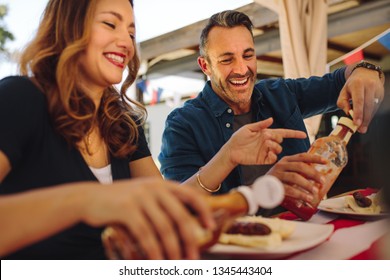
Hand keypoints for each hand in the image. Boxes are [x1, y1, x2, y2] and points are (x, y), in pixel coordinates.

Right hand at [81, 178, 214, 259]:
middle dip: (189, 240)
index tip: (210, 227)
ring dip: (172, 250)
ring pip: (164, 229)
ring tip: (176, 265)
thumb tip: (185, 224)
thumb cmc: (121, 201)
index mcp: (161, 184)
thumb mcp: (143, 195)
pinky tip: (156, 263)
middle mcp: (154, 188)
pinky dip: (153, 251)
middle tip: (193, 258)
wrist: (89, 198)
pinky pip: (145, 235)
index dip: (203, 210)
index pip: (191, 194)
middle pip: (180, 216)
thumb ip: (162, 204)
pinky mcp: (126, 210)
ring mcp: (140, 198)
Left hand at [227, 118, 306, 164]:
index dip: (294, 134)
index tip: (303, 134)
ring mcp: (266, 151)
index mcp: (266, 133)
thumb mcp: (248, 128)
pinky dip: (273, 156)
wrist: (231, 150)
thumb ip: (260, 124)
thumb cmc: (238, 138)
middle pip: (281, 140)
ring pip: (279, 149)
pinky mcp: (263, 160)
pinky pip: (273, 158)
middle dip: (276, 138)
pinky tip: (267, 153)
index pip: (283, 133)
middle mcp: (268, 142)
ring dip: (274, 146)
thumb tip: (272, 119)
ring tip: (265, 144)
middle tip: (266, 138)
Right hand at [266, 153, 327, 203]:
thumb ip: (298, 172)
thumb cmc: (277, 181)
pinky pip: (289, 190)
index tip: (325, 162)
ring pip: (295, 177)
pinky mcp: (274, 185)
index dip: (314, 158)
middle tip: (322, 181)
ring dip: (307, 185)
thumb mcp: (286, 172)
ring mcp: (277, 175)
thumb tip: (317, 178)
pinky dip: (299, 195)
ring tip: (315, 192)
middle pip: (300, 166)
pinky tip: (306, 199)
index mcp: (286, 160)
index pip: (302, 156)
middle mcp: (281, 165)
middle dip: (313, 173)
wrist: (259, 190)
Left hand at [337, 67, 383, 132]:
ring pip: (373, 107)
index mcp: (358, 84)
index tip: (356, 123)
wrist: (366, 73)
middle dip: (364, 119)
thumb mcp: (343, 91)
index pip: (359, 100)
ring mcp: (377, 90)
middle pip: (367, 105)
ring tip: (362, 128)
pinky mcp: (381, 94)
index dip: (358, 112)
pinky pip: (376, 107)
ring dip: (368, 119)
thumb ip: (342, 102)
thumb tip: (348, 113)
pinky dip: (370, 115)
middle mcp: (369, 86)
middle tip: (360, 130)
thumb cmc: (352, 85)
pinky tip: (366, 120)